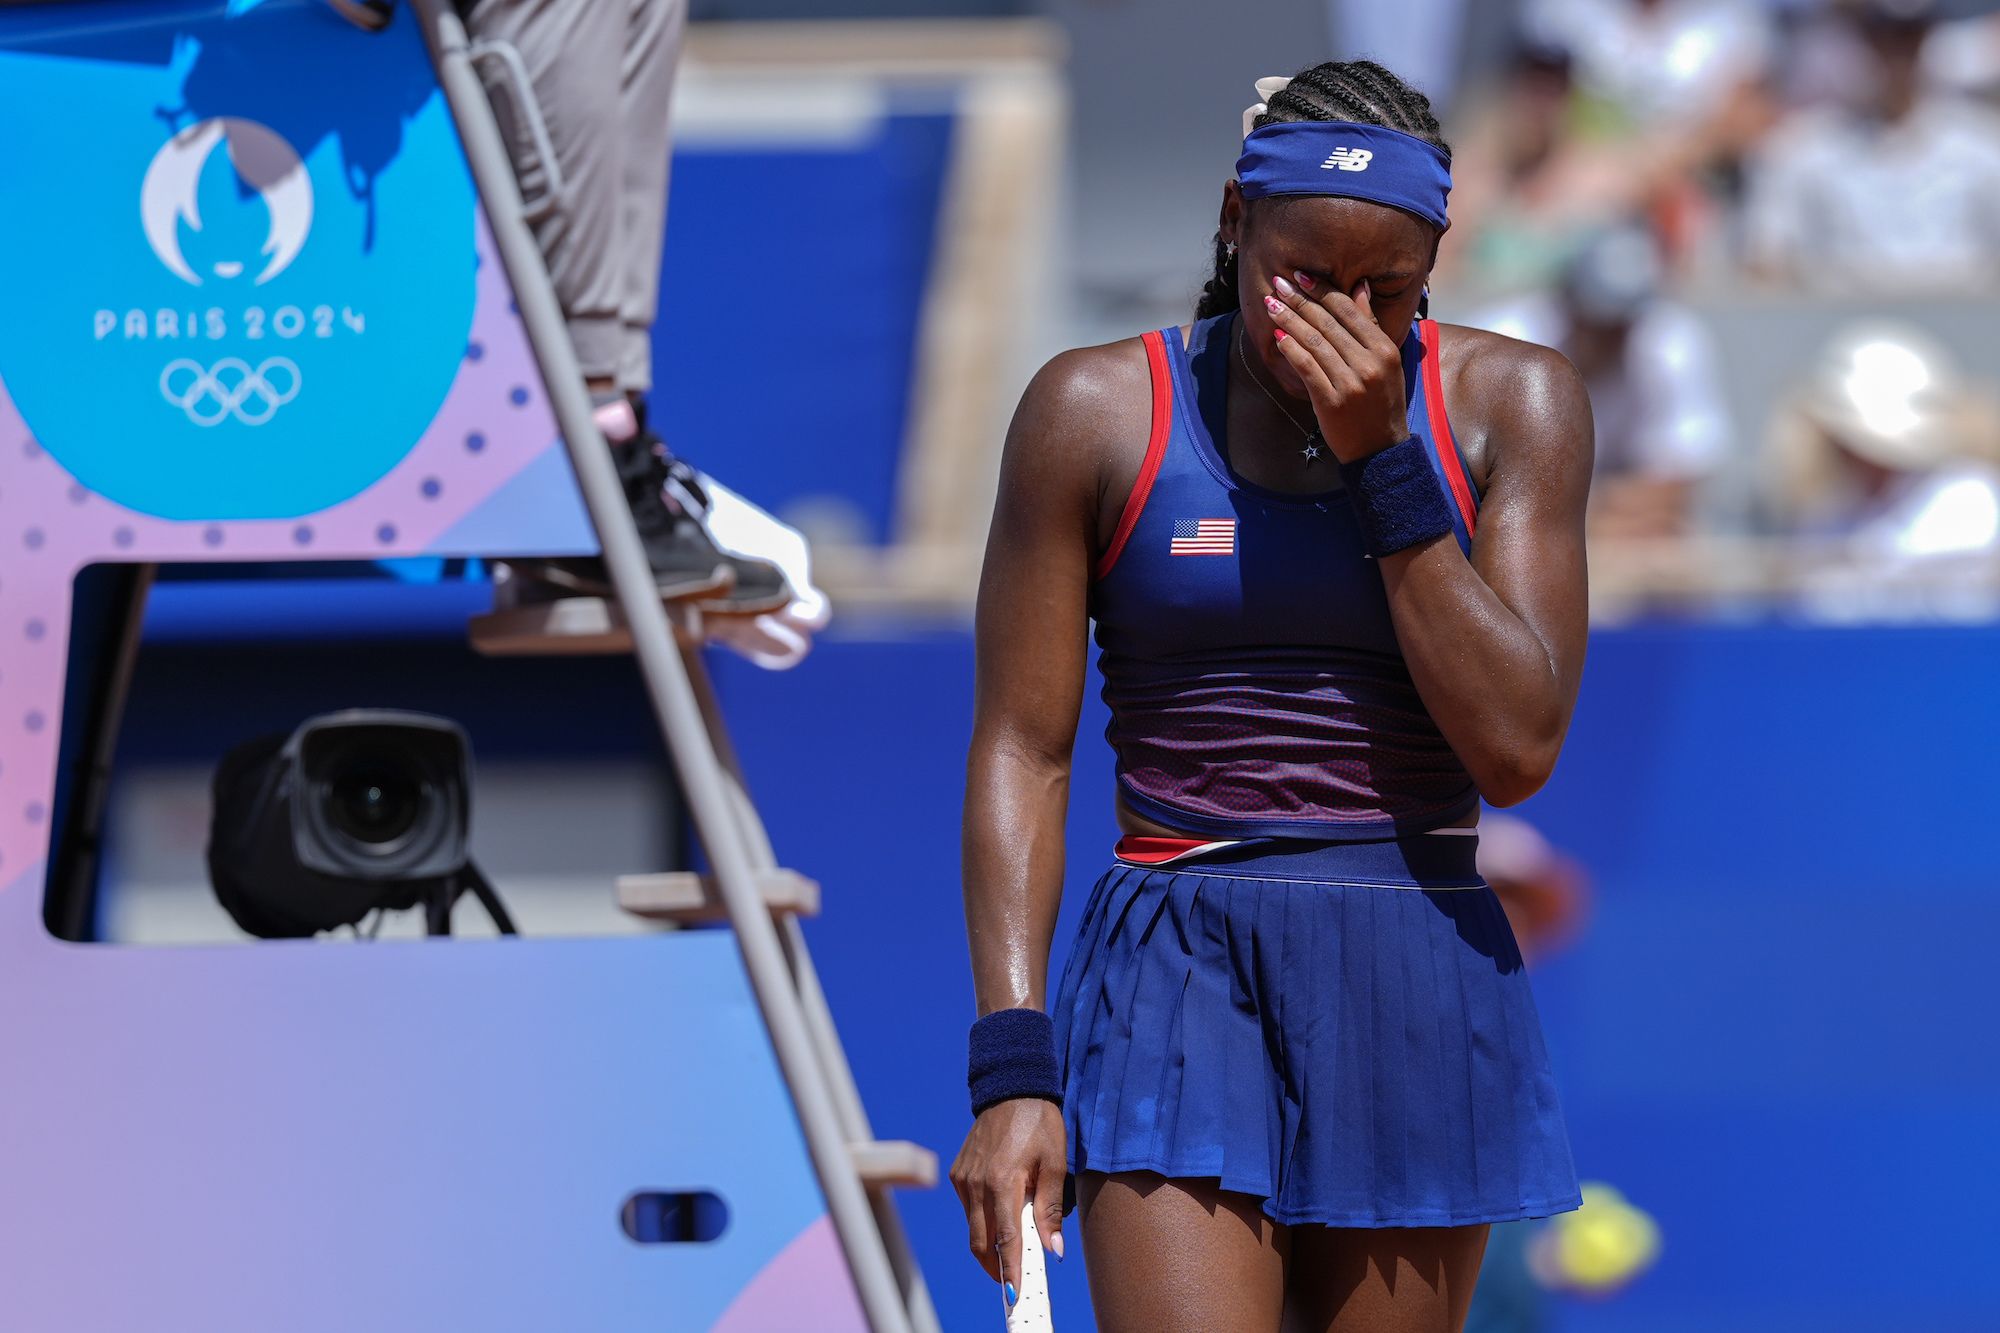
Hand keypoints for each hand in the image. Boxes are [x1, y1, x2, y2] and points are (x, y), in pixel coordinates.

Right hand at [950, 1097, 1067, 1302]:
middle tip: (1015, 1284)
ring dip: (990, 1246)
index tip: (1015, 1294)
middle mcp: (976, 1183)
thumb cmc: (1039, 1124)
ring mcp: (963, 1179)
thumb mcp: (1055, 1163)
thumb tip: (1052, 1248)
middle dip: (997, 1268)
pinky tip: (1002, 1217)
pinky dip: (983, 1222)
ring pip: (973, 1229)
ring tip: (1013, 1253)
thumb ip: (1051, 1208)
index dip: (1011, 1270)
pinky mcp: (959, 1174)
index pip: (1005, 1238)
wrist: (1012, 1089)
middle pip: (980, 1243)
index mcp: (1002, 1181)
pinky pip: (969, 1209)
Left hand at [1262, 272, 1409, 462]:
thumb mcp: (1386, 362)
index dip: (1323, 291)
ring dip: (1289, 320)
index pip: (1349, 311)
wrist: (1380, 450)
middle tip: (1278, 283)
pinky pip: (1307, 368)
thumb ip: (1371, 325)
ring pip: (1314, 342)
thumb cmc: (1382, 403)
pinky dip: (1291, 350)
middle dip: (1300, 300)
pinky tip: (1278, 336)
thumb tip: (1360, 286)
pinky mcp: (1331, 401)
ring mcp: (1350, 383)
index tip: (1302, 276)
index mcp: (1384, 349)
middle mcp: (1369, 362)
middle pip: (1328, 323)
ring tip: (1270, 304)